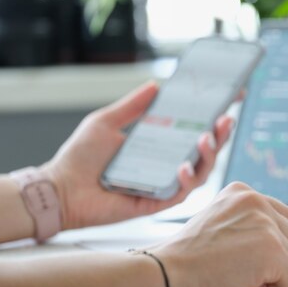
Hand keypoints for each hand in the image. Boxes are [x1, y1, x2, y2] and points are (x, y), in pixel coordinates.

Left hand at [42, 81, 233, 229]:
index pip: (192, 131)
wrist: (59, 188)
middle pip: (203, 152)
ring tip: (206, 137)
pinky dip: (186, 178)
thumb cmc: (79, 157)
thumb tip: (155, 84)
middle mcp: (165, 166)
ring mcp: (162, 184)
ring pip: (199, 173)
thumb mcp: (106, 122)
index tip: (229, 100)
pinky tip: (182, 165)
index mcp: (157, 147)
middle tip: (225, 118)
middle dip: (220, 136)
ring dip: (208, 155)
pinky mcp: (156, 202)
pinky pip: (181, 193)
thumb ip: (132, 105)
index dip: (212, 118)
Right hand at [148, 182, 287, 286]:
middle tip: (242, 271)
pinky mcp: (272, 248)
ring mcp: (266, 222)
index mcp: (242, 193)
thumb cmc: (186, 260)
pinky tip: (243, 282)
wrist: (166, 273)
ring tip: (236, 273)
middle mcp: (256, 200)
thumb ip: (249, 225)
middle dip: (278, 262)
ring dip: (272, 276)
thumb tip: (284, 244)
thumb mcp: (220, 226)